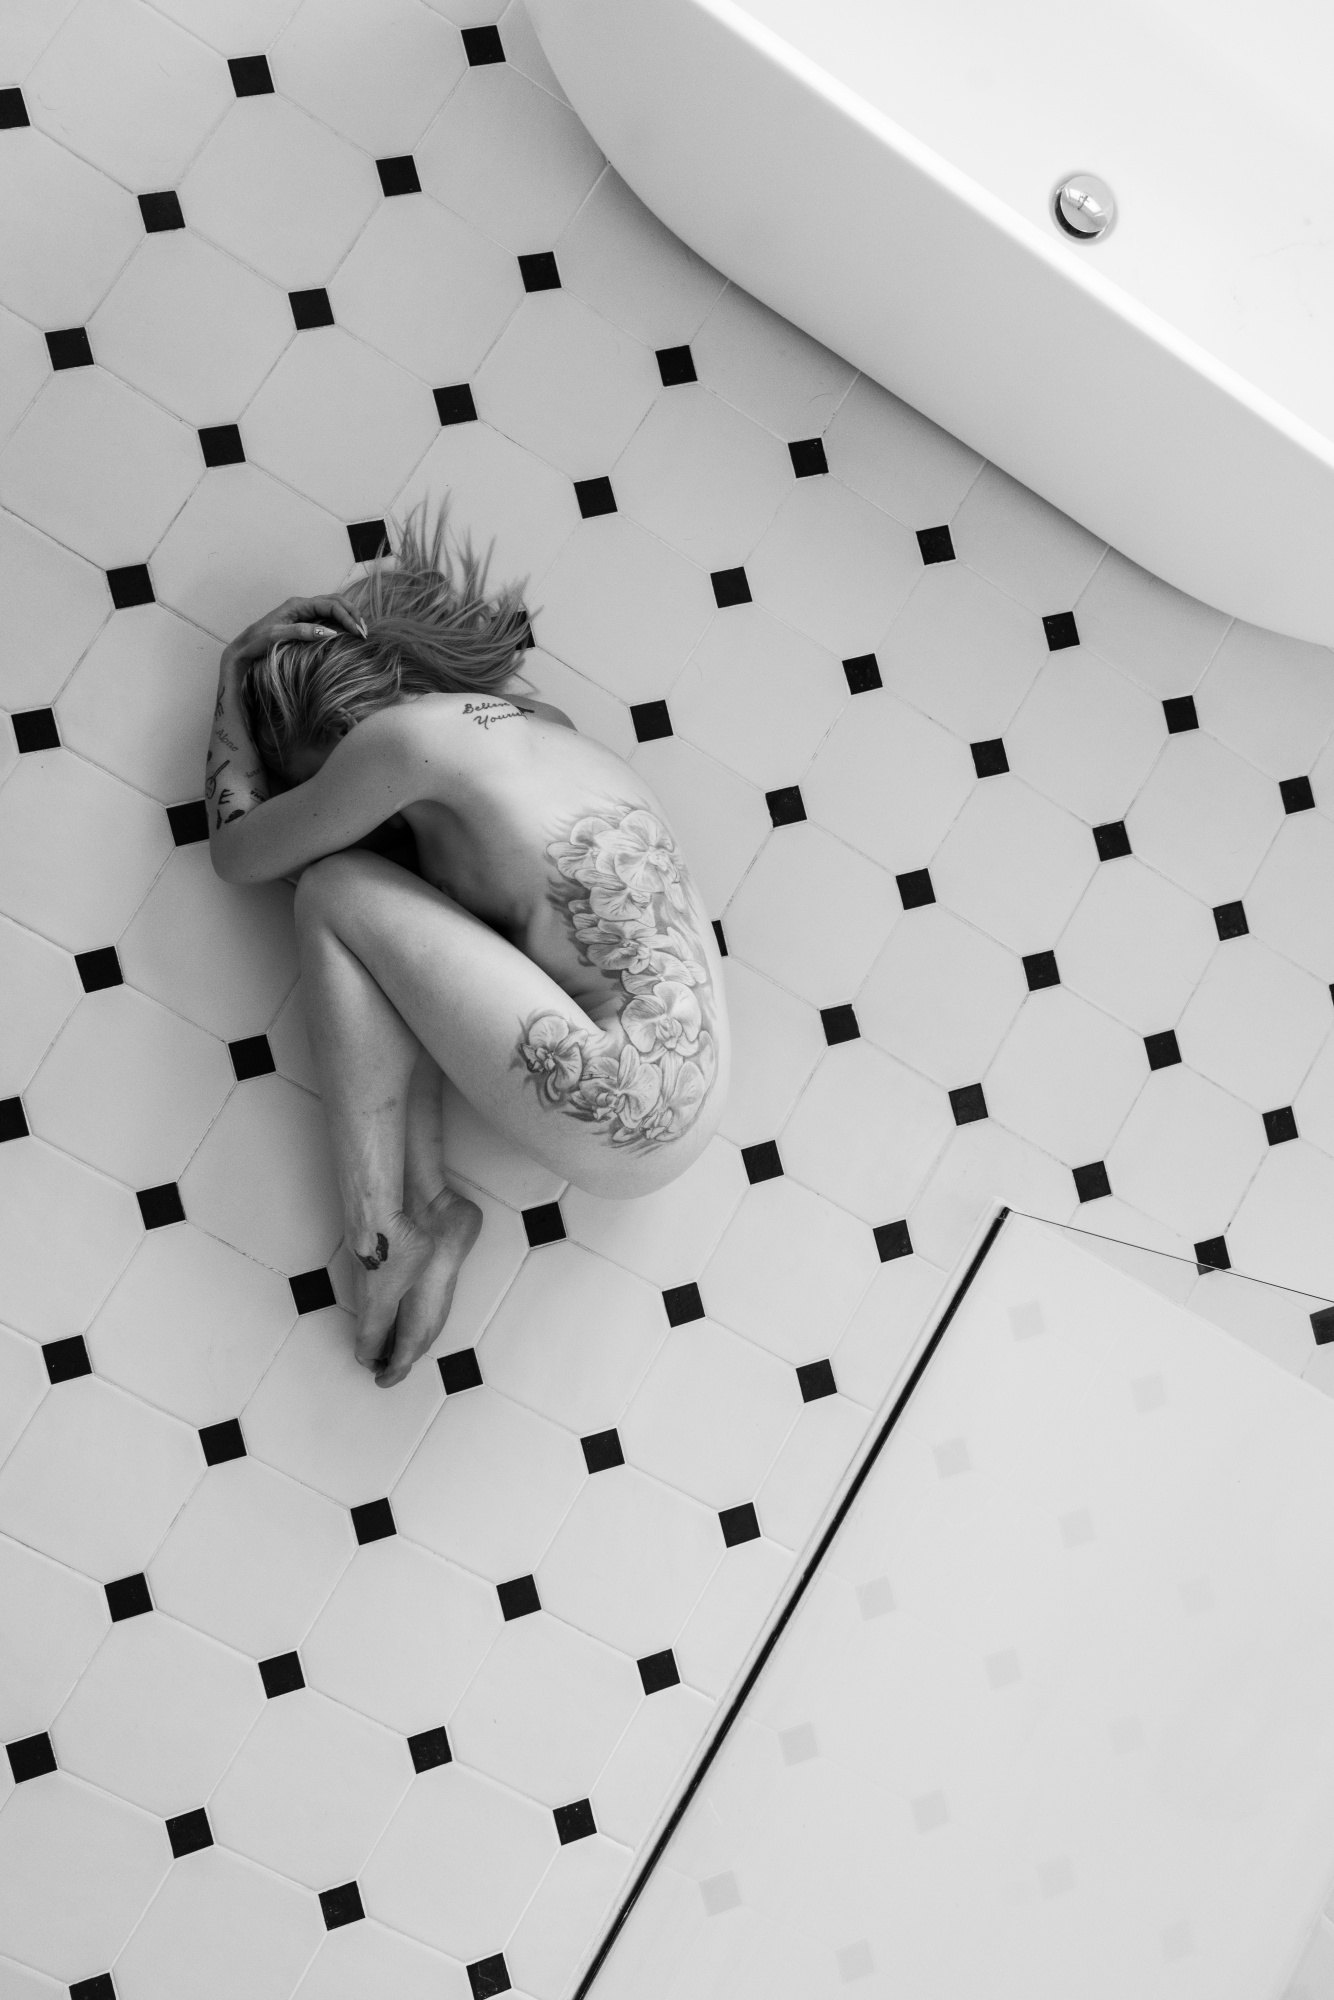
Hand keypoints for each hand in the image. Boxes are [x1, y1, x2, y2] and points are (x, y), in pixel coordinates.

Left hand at [222, 595, 366, 672]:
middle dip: (353, 614)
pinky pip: (328, 615)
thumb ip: (303, 632)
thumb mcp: (279, 636)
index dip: (347, 617)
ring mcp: (304, 612)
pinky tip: (347, 632)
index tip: (358, 633)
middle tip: (365, 632)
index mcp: (298, 604)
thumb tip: (331, 632)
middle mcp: (303, 605)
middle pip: (336, 601)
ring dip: (349, 616)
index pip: (331, 604)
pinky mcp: (304, 621)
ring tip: (360, 632)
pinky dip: (341, 621)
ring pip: (333, 606)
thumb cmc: (258, 641)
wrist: (244, 647)